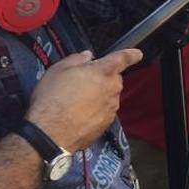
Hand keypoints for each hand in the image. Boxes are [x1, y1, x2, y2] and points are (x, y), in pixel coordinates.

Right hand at [26, 49, 142, 151]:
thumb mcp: (58, 70)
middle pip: (113, 78)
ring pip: (109, 96)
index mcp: (104, 71)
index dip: (131, 54)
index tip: (137, 54)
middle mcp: (112, 88)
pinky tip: (79, 115)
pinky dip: (96, 111)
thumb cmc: (52, 98)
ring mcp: (112, 107)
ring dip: (99, 95)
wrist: (51, 134)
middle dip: (102, 78)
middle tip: (82, 82)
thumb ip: (76, 59)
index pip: (123, 58)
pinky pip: (104, 111)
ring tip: (76, 102)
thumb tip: (87, 56)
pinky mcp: (107, 124)